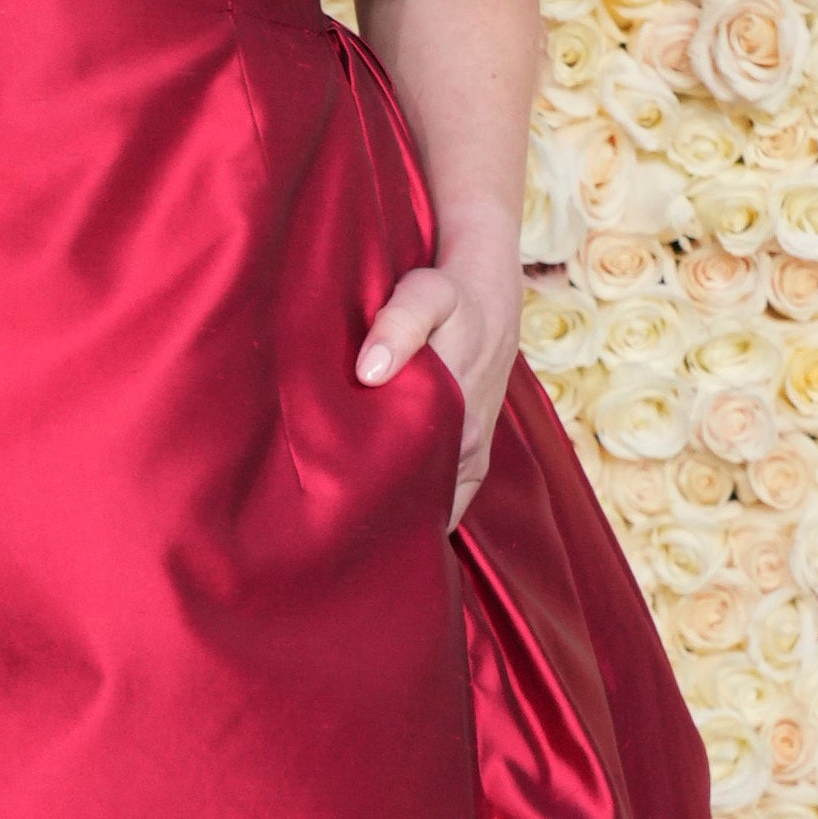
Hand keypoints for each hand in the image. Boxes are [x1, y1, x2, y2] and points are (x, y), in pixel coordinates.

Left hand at [357, 256, 515, 525]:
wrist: (490, 298)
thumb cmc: (451, 298)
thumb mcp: (424, 295)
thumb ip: (397, 326)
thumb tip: (369, 372)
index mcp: (457, 419)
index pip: (408, 483)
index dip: (369, 501)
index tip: (330, 511)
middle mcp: (469, 446)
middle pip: (416, 500)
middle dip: (376, 514)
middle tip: (327, 522)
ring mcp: (472, 453)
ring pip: (430, 501)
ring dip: (395, 510)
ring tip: (346, 524)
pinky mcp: (473, 453)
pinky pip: (445, 495)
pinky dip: (417, 505)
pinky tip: (381, 510)